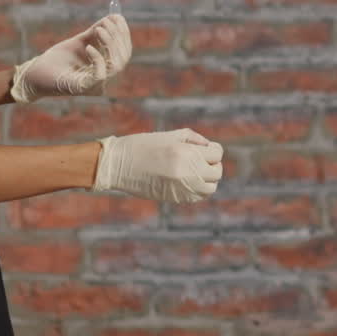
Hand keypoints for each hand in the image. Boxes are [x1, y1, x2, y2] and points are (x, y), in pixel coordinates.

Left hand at [9, 15, 131, 100]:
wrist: (34, 73)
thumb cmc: (55, 60)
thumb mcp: (79, 42)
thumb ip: (95, 33)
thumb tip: (113, 16)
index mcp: (104, 69)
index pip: (124, 52)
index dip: (123, 34)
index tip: (118, 17)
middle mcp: (103, 80)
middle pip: (123, 58)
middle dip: (117, 37)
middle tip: (106, 22)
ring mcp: (94, 86)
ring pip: (116, 66)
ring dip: (110, 44)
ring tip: (98, 29)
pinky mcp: (83, 89)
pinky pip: (100, 75)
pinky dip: (98, 58)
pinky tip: (89, 47)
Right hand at [93, 128, 223, 202]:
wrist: (119, 165)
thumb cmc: (143, 145)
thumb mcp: (170, 136)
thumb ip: (194, 139)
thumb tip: (209, 147)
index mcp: (186, 153)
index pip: (217, 154)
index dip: (213, 149)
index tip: (206, 148)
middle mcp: (188, 173)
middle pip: (217, 172)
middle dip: (212, 164)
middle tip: (201, 159)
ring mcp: (182, 188)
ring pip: (210, 188)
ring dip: (207, 179)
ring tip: (195, 171)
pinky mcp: (175, 199)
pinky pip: (198, 197)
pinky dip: (198, 189)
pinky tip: (187, 180)